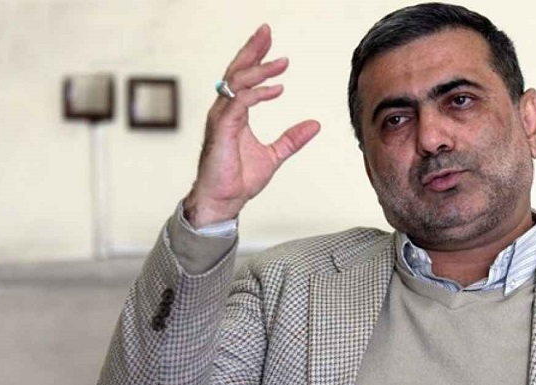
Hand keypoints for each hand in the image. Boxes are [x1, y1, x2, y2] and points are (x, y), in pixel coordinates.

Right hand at [184, 24, 320, 227]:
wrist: (224, 202)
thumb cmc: (238, 180)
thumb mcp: (274, 155)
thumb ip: (292, 139)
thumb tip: (314, 125)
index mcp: (235, 113)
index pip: (243, 78)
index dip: (257, 60)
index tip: (275, 48)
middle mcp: (225, 111)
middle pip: (236, 71)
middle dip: (253, 50)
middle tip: (267, 32)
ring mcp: (221, 119)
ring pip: (236, 83)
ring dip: (259, 70)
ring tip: (281, 63)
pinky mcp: (221, 130)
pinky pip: (239, 103)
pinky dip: (256, 94)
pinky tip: (276, 90)